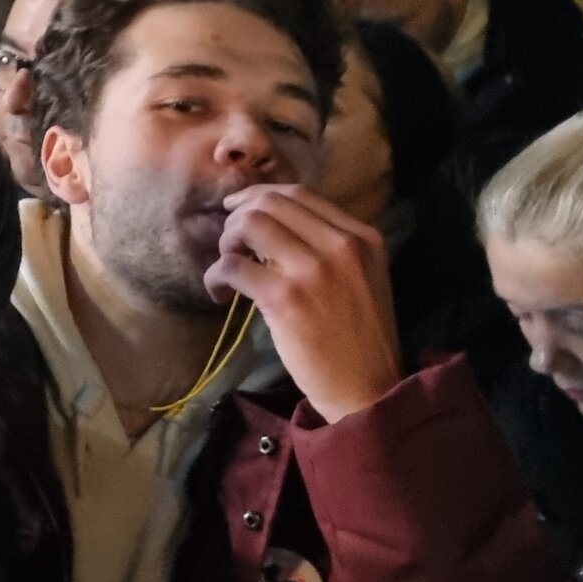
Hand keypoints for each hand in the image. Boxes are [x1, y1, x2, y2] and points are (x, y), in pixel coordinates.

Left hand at [203, 184, 399, 421]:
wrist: (366, 388)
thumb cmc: (359, 337)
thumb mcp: (361, 277)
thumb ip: (328, 246)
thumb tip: (272, 223)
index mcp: (362, 237)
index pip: (299, 193)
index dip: (259, 196)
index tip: (239, 210)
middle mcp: (342, 245)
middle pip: (270, 202)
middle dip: (239, 218)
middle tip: (230, 245)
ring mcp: (313, 269)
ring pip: (249, 224)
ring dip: (226, 242)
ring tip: (228, 269)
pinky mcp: (285, 298)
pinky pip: (232, 266)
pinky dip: (216, 276)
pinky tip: (220, 294)